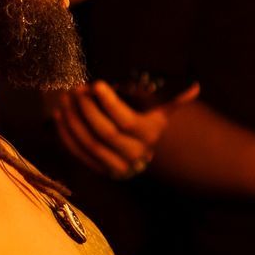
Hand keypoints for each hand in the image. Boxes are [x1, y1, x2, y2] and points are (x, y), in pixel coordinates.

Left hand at [50, 80, 197, 178]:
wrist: (143, 154)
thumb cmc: (149, 124)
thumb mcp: (162, 112)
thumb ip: (174, 99)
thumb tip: (195, 87)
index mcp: (149, 135)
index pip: (126, 121)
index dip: (109, 103)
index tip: (95, 84)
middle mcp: (134, 154)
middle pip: (105, 132)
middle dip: (86, 110)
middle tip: (75, 90)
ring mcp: (115, 165)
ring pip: (88, 143)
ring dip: (72, 120)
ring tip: (64, 99)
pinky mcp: (99, 170)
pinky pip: (78, 153)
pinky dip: (65, 135)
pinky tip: (59, 116)